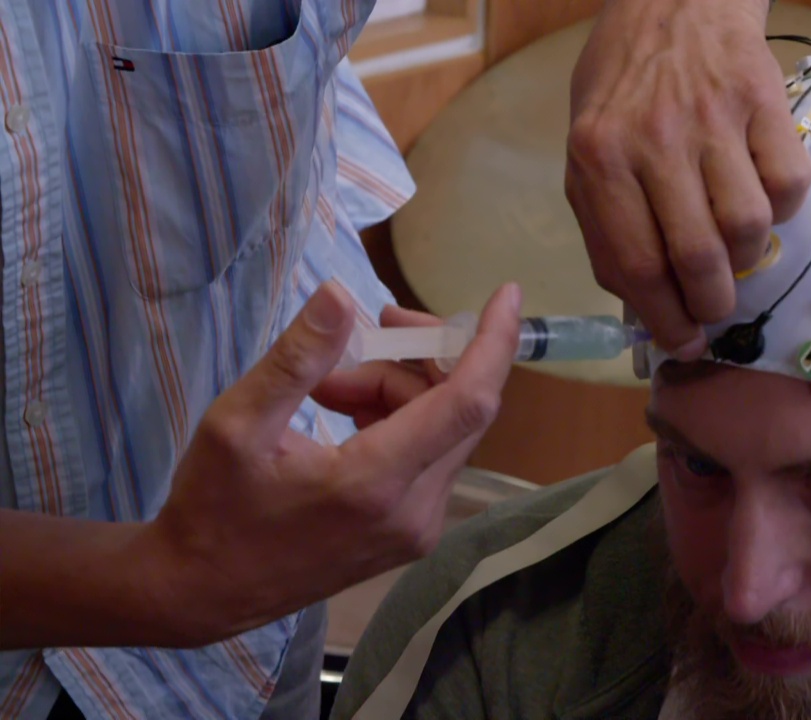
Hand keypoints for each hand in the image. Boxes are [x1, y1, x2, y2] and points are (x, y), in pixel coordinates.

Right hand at [142, 281, 520, 644]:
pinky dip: (400, 420)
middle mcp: (415, 511)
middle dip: (423, 356)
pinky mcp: (413, 533)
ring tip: (327, 387)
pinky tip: (345, 414)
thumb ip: (297, 359)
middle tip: (372, 326)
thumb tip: (341, 294)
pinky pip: (431, 456)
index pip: (468, 402)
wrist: (204, 592)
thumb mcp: (237, 423)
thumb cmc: (214, 508)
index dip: (494, 343)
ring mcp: (419, 528)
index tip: (506, 294)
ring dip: (401, 389)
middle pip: (460, 407)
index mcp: (375, 483)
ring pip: (445, 429)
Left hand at [565, 0, 810, 359]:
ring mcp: (713, 117)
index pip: (636, 266)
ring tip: (734, 248)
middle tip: (715, 309)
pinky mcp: (765, 100)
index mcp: (598, 159)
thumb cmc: (623, 89)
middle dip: (712, 305)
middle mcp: (654, 140)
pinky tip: (761, 195)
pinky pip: (789, 185)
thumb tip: (646, 308)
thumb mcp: (588, 154)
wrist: (672, 3)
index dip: (667, 320)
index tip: (685, 344)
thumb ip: (607, 226)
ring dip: (748, 259)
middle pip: (698, 258)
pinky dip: (783, 209)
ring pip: (750, 228)